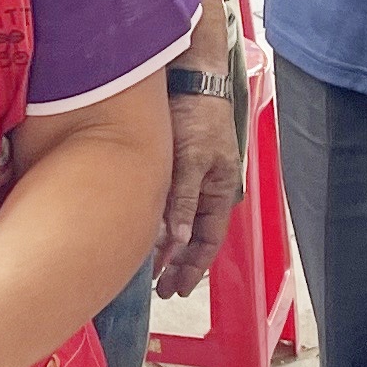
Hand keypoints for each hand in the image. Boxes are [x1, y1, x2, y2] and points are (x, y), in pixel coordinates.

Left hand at [154, 78, 242, 299]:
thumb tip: (176, 242)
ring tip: (151, 271)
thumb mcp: (192, 158)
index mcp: (220, 191)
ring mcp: (190, 180)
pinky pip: (168, 206)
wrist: (189, 77)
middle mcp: (206, 190)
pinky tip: (146, 235)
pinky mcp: (173, 168)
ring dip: (168, 248)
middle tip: (161, 290)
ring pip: (180, 223)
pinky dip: (159, 224)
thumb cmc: (199, 113)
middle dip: (180, 265)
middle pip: (195, 237)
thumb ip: (183, 200)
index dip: (195, 268)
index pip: (209, 241)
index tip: (179, 289)